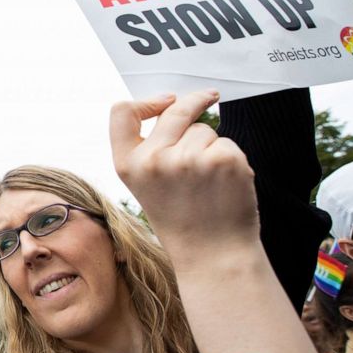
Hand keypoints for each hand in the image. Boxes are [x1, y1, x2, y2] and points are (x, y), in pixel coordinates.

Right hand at [109, 90, 259, 268]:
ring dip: (210, 147)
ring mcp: (188, 158)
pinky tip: (225, 185)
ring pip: (204, 130)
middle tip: (209, 96)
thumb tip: (173, 105)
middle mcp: (154, 159)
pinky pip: (226, 143)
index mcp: (128, 165)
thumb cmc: (183, 220)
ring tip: (209, 183)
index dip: (145, 101)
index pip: (122, 112)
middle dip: (195, 100)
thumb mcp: (147, 185)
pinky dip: (230, 159)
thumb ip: (150, 150)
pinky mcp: (221, 159)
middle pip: (174, 110)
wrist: (214, 256)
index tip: (166, 100)